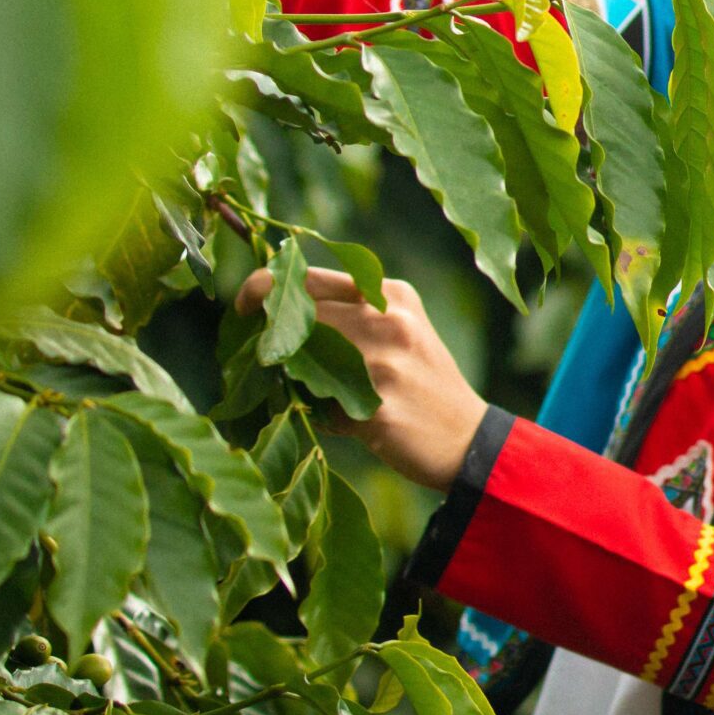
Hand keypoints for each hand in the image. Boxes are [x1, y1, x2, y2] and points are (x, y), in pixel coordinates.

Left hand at [237, 267, 488, 491]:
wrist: (468, 437)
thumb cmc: (424, 384)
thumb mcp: (400, 332)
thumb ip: (350, 316)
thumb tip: (275, 319)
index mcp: (391, 294)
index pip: (309, 277)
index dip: (264, 288)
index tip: (245, 307)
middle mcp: (388, 320)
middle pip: (298, 317)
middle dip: (269, 336)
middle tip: (257, 356)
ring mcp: (382, 363)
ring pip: (301, 361)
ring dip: (293, 379)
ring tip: (314, 392)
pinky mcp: (376, 407)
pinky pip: (319, 408)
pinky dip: (323, 416)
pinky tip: (346, 423)